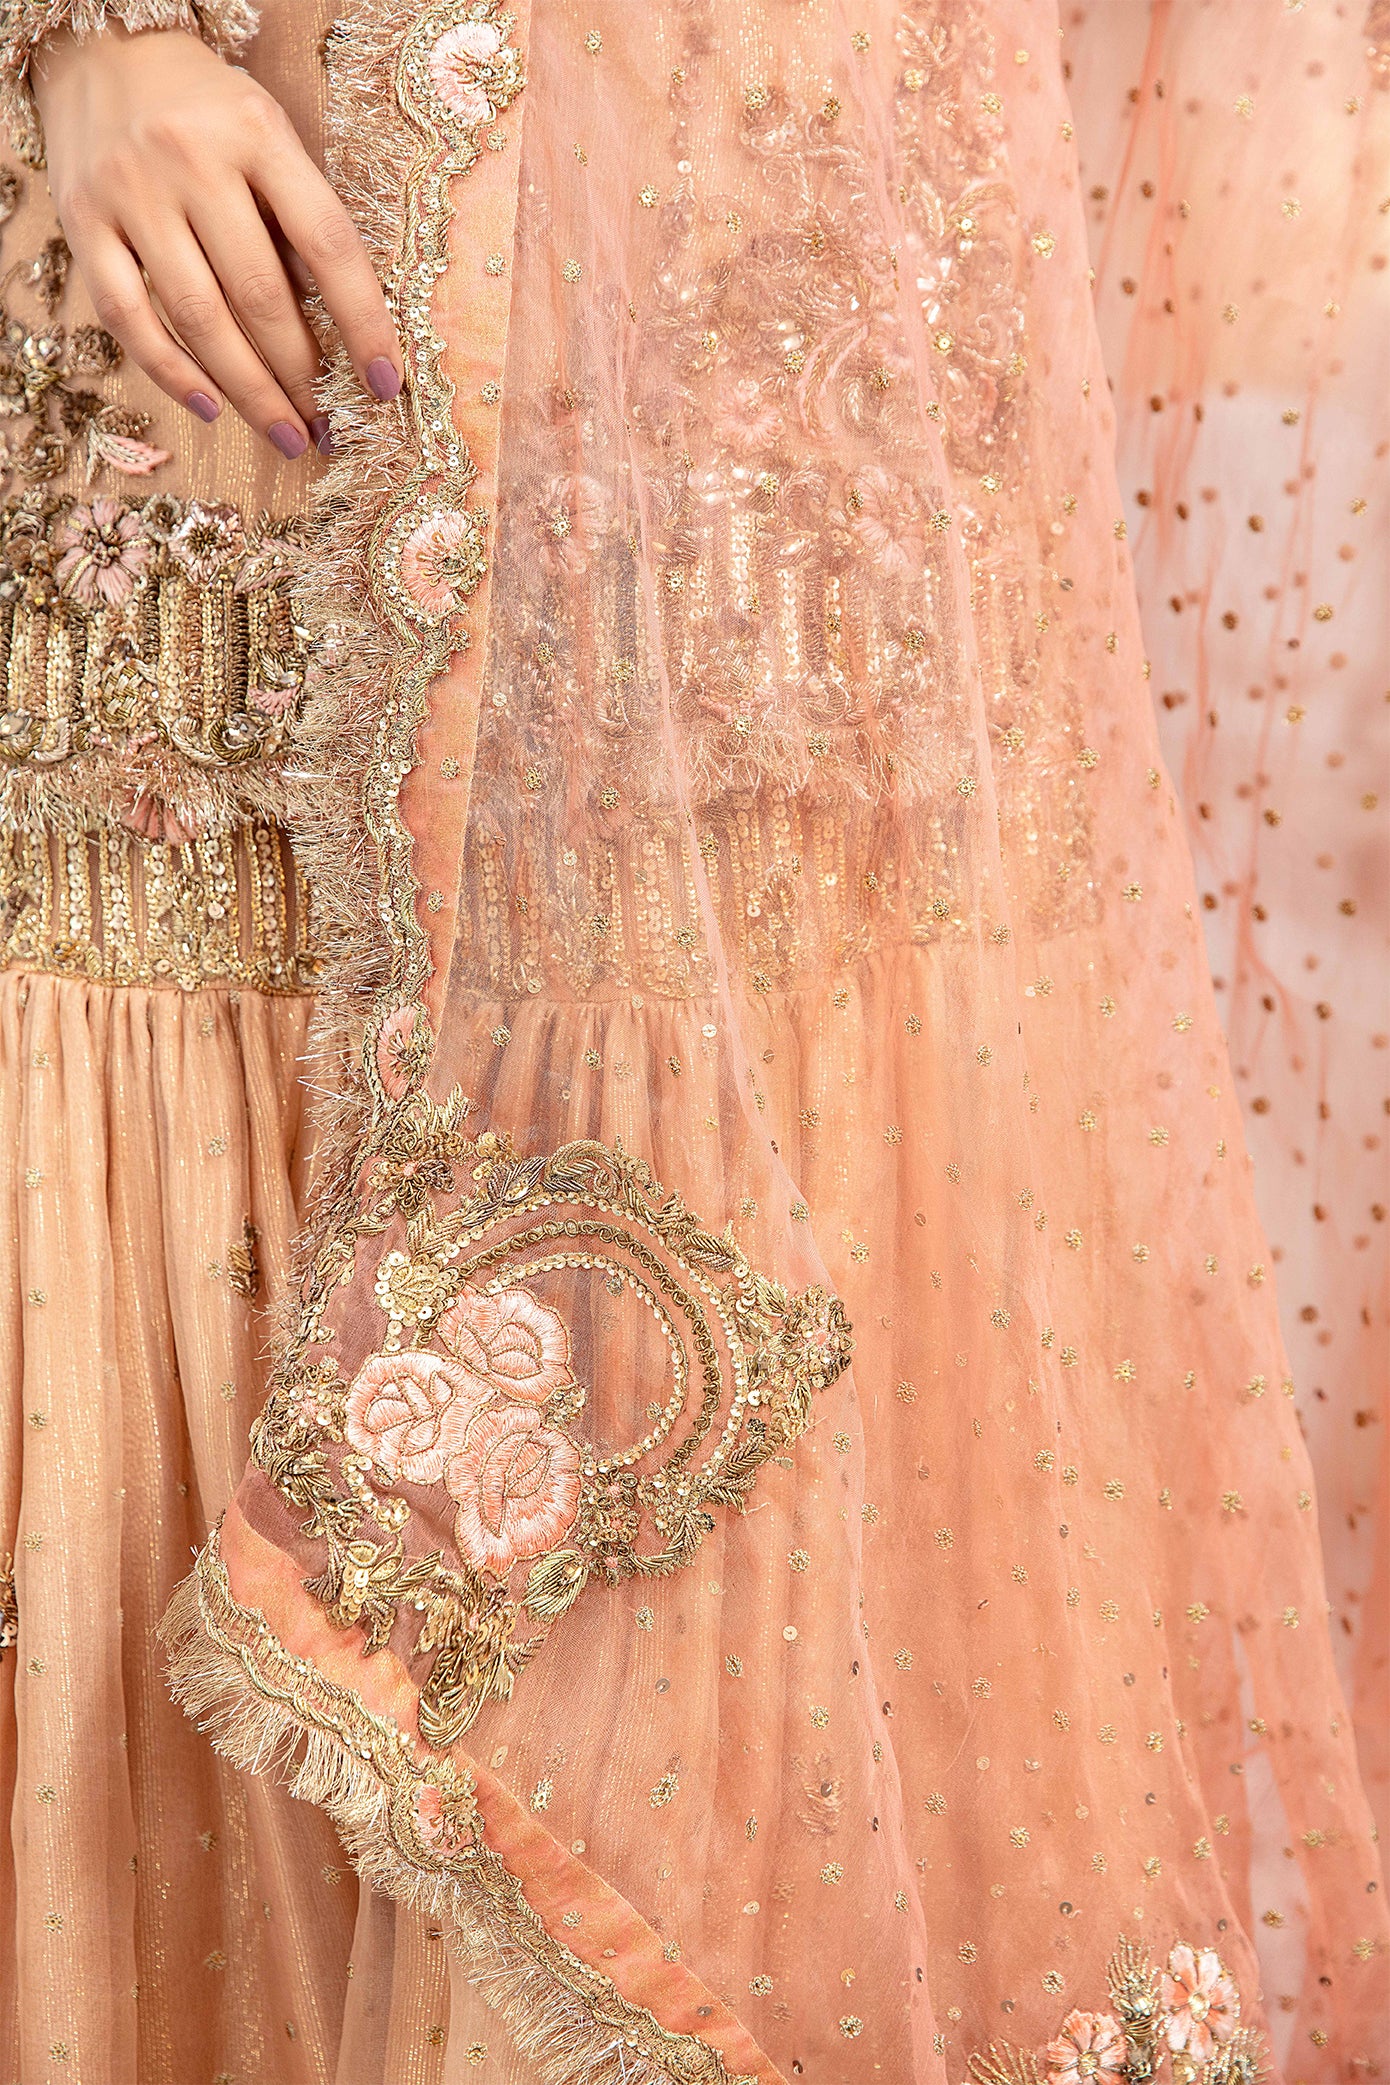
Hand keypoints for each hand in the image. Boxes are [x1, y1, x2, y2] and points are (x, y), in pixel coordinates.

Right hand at [32, 23, 401, 455]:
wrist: (101, 48)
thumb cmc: (206, 110)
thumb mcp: (267, 135)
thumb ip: (296, 215)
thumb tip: (342, 331)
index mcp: (258, 132)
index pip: (328, 243)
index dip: (363, 323)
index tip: (384, 384)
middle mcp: (191, 159)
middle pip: (260, 294)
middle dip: (301, 374)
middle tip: (325, 424)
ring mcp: (130, 191)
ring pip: (198, 317)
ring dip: (249, 390)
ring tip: (284, 432)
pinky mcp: (81, 220)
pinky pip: (128, 317)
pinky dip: (170, 371)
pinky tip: (211, 406)